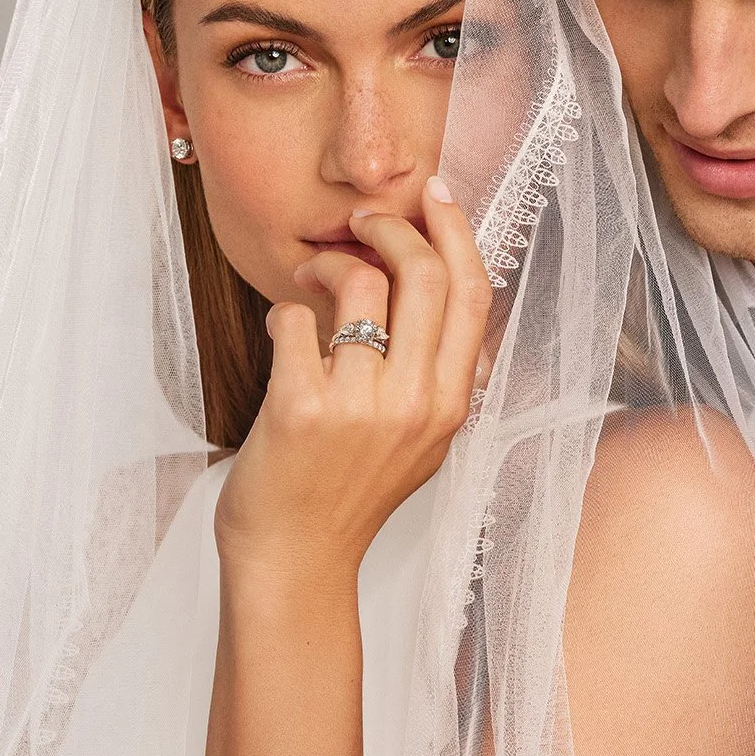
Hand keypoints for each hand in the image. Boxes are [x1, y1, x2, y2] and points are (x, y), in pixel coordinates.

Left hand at [214, 175, 491, 588]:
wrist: (295, 560)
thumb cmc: (349, 495)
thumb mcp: (422, 441)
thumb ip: (437, 374)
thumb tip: (437, 288)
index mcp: (451, 404)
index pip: (473, 294)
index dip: (456, 232)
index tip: (433, 195)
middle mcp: (414, 403)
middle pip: (424, 275)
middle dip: (389, 227)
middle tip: (361, 223)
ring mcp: (359, 407)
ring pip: (358, 287)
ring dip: (327, 264)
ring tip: (308, 279)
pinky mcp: (300, 409)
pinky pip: (295, 320)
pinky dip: (284, 312)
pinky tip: (282, 328)